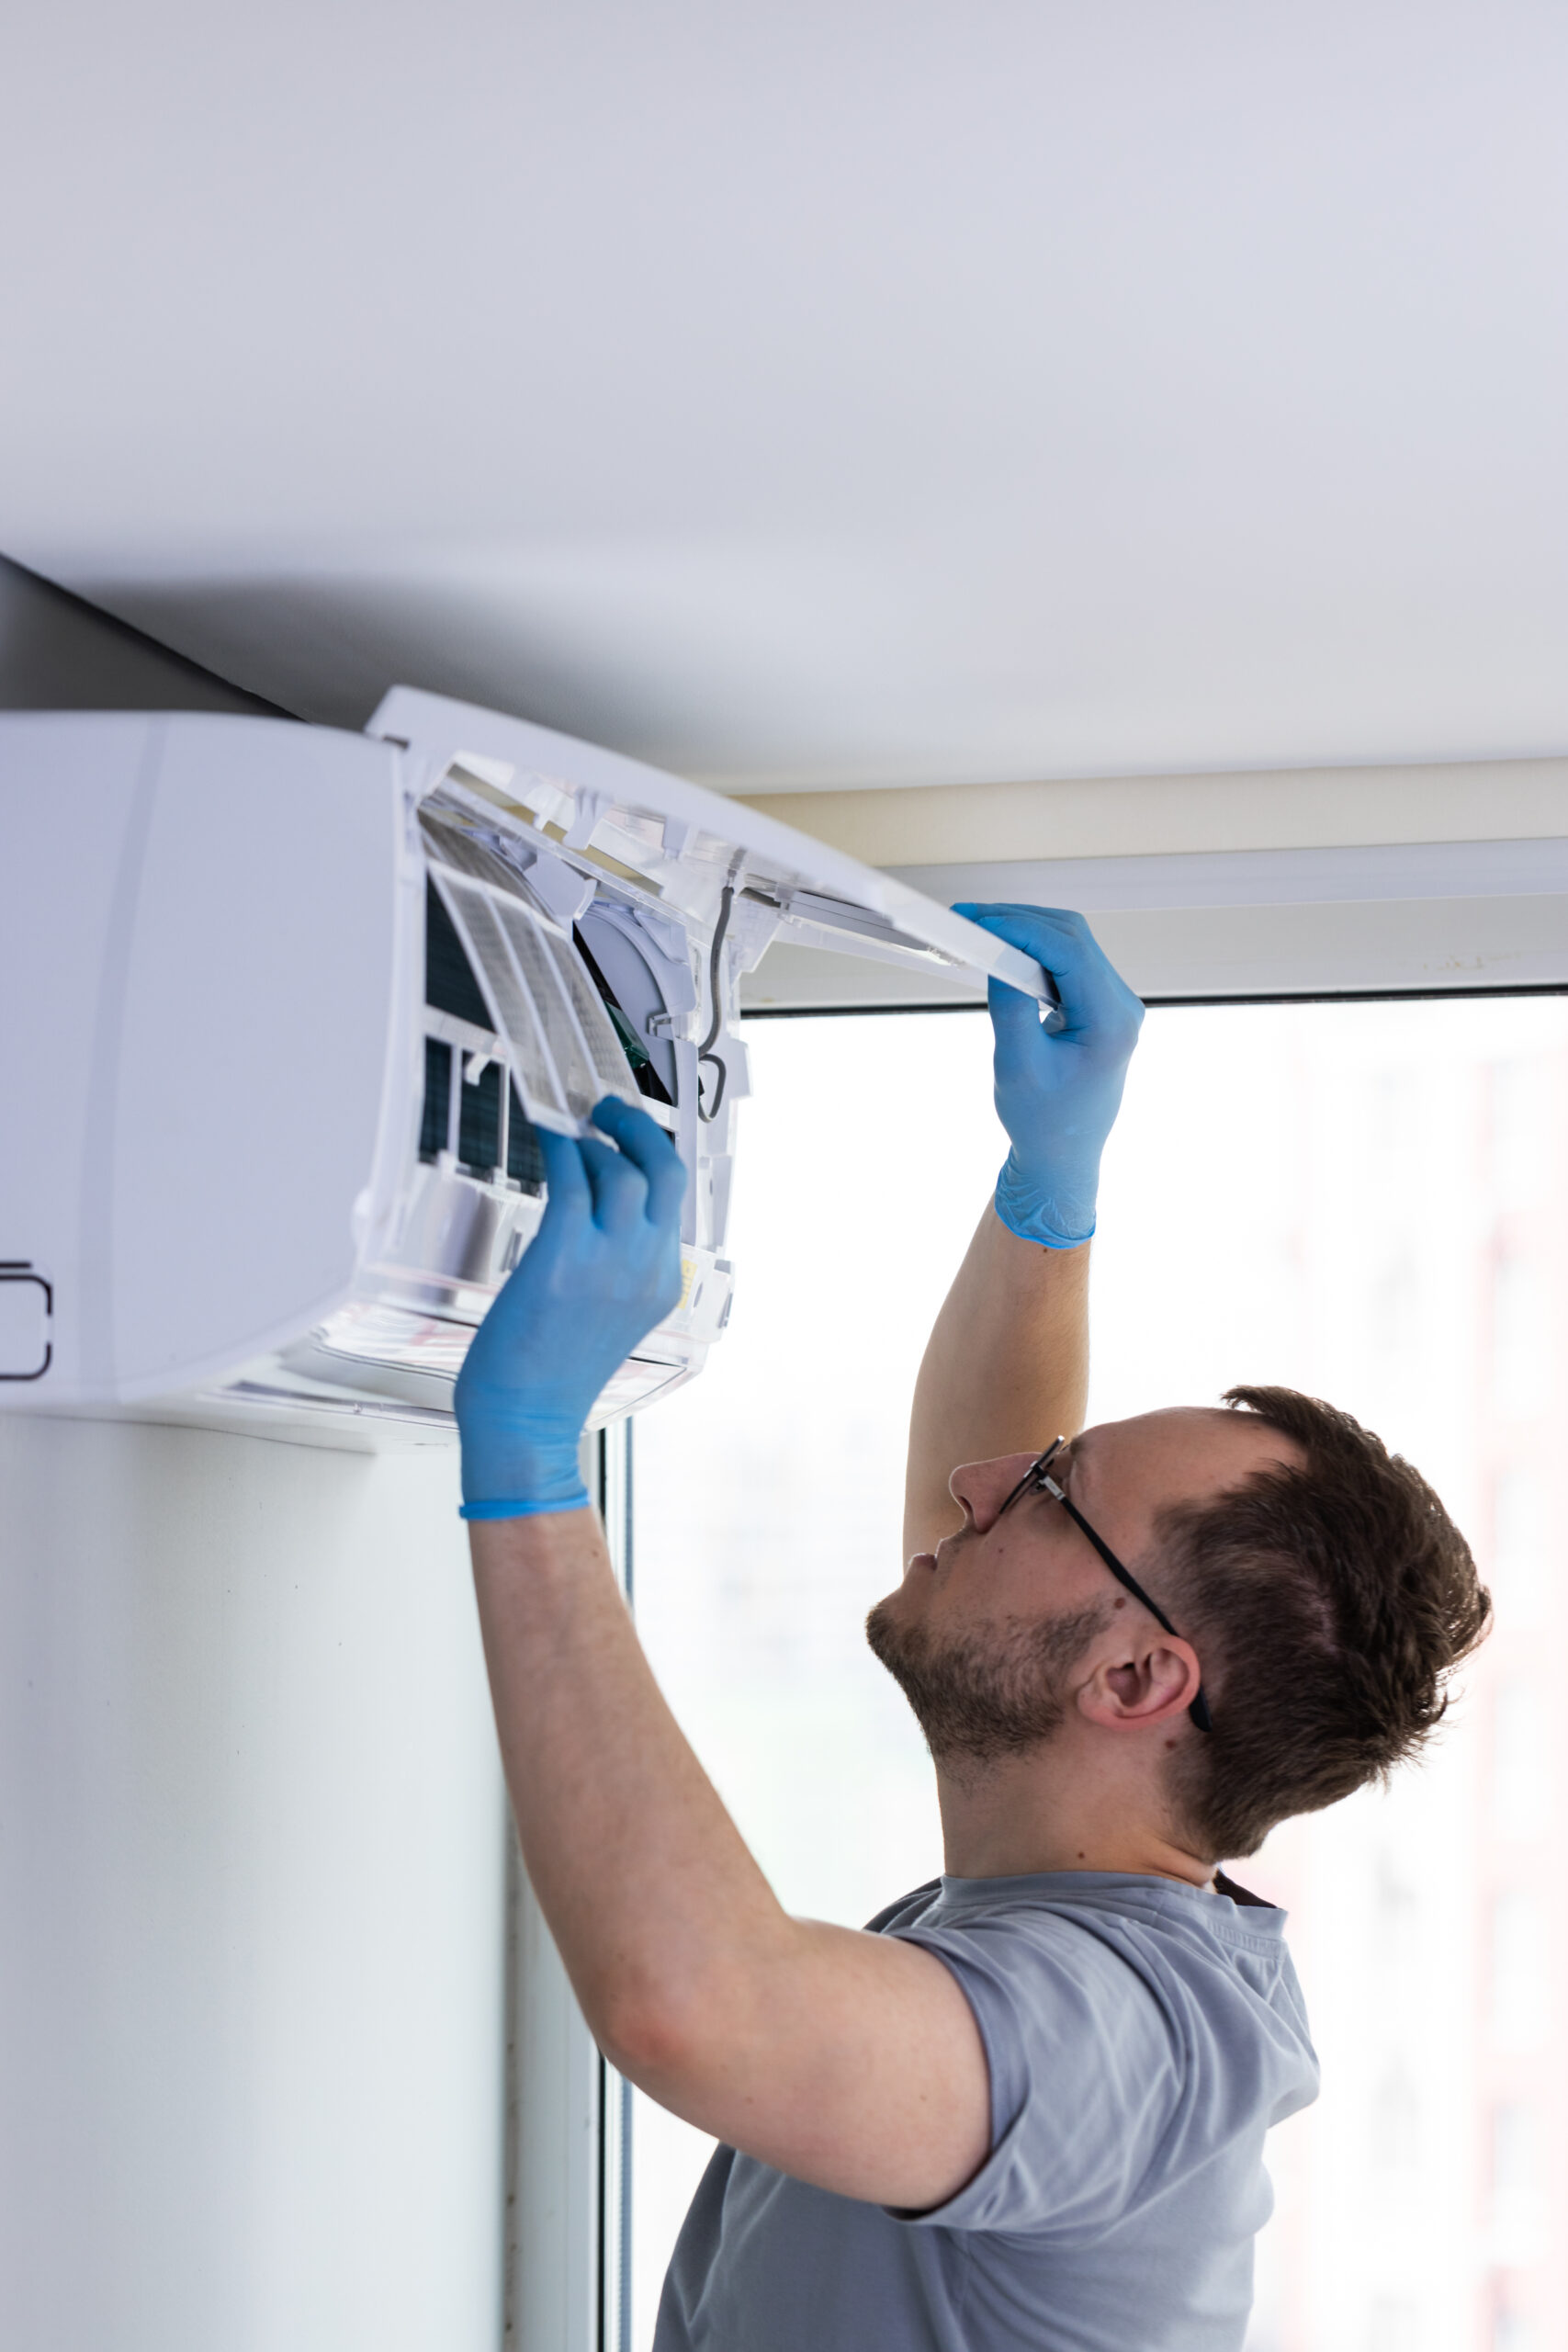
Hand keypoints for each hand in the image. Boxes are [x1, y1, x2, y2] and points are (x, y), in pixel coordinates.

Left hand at [454, 1098, 687, 1515]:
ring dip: (592, 1141)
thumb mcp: (608, 1318)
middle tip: (610, 1110)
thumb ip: (615, 1266)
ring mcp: (610, 1262)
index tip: (628, 1136)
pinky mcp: (565, 1255)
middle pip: (667, 1171)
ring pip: (620, 1168)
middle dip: (640, 1128)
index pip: (673, 1202)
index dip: (650, 1157)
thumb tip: (590, 1204)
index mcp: (662, 1285)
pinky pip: (572, 1177)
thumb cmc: (549, 1374)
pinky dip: (560, 1147)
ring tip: (567, 1134)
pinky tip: (546, 1139)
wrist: (524, 1421)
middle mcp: (647, 1269)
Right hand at [953, 904, 1143, 1248]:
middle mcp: (1121, 1006)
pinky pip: (1066, 961)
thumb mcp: (1017, 1066)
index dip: (1021, 929)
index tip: (976, 923)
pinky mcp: (1096, 1004)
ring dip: (1023, 932)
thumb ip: (1008, 1007)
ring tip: (976, 932)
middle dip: (1018, 922)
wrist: (1062, 1156)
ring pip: (1069, 943)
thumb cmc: (1043, 1123)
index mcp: (1112, 1022)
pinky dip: (1031, 951)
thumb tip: (995, 954)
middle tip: (967, 919)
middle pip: (1072, 937)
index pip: (1069, 952)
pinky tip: (1000, 952)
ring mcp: (1112, 1003)